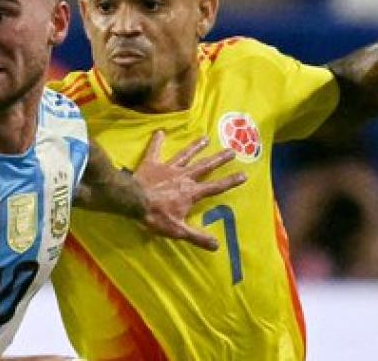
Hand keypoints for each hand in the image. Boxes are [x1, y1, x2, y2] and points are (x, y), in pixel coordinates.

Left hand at [133, 131, 246, 250]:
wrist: (133, 201)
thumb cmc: (156, 216)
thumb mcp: (178, 230)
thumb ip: (197, 237)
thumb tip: (217, 246)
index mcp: (191, 192)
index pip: (215, 187)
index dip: (230, 181)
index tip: (244, 174)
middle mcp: (183, 177)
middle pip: (205, 166)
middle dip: (219, 159)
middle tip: (232, 150)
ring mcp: (168, 169)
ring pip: (185, 156)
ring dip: (195, 147)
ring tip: (205, 138)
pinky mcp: (152, 164)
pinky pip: (155, 151)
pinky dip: (157, 142)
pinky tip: (160, 132)